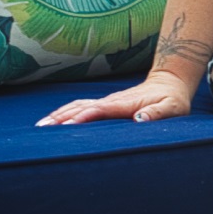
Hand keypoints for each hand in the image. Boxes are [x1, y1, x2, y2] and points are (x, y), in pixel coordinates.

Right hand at [36, 71, 193, 126]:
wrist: (170, 83)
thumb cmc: (172, 100)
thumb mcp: (172, 108)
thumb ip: (157, 113)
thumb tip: (140, 118)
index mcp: (126, 104)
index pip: (101, 110)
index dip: (85, 116)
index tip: (68, 125)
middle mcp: (112, 101)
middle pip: (82, 107)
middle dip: (62, 117)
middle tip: (42, 130)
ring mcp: (107, 101)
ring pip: (78, 106)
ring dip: (59, 115)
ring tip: (40, 127)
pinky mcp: (105, 104)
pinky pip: (81, 107)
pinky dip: (65, 112)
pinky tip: (53, 121)